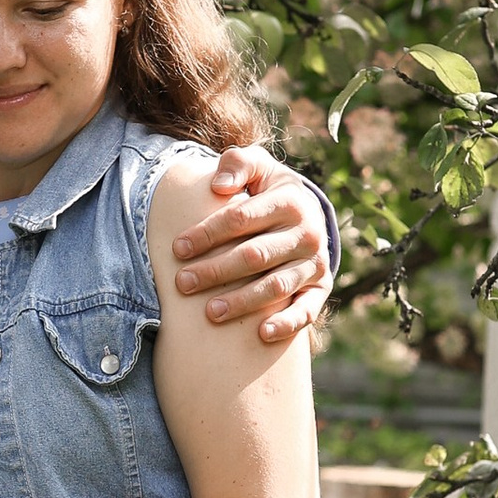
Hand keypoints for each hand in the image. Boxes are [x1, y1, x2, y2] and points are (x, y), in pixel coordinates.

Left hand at [168, 151, 332, 346]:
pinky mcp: (320, 288)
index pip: (241, 218)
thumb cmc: (267, 191)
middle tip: (182, 283)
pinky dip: (287, 323)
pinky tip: (261, 334)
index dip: (207, 233)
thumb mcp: (257, 167)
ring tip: (210, 312)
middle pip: (254, 256)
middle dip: (215, 271)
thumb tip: (219, 186)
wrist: (307, 214)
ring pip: (276, 287)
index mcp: (290, 200)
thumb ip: (237, 164)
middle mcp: (307, 233)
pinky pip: (307, 310)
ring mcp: (315, 263)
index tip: (178, 248)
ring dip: (242, 301)